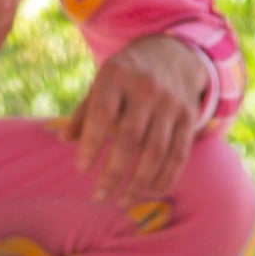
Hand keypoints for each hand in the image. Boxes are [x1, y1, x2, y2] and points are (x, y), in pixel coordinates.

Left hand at [62, 33, 208, 202]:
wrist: (173, 53)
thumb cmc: (126, 75)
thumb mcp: (101, 83)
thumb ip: (84, 111)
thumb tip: (65, 140)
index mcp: (117, 76)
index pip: (103, 113)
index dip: (92, 143)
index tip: (82, 169)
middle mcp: (146, 89)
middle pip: (130, 138)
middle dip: (114, 173)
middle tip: (99, 197)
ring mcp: (171, 104)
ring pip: (156, 151)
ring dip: (139, 182)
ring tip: (122, 202)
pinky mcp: (189, 117)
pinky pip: (179, 153)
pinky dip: (166, 176)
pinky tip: (151, 192)